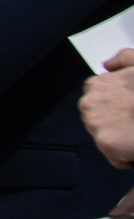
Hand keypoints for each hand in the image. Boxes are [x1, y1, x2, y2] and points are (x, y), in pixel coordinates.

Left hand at [83, 49, 133, 167]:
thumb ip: (123, 59)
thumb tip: (107, 65)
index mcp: (95, 85)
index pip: (98, 106)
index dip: (119, 112)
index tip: (132, 113)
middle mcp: (89, 104)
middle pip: (100, 124)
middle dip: (119, 127)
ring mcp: (95, 124)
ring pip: (108, 142)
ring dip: (125, 142)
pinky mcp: (106, 143)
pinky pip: (117, 159)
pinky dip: (130, 158)